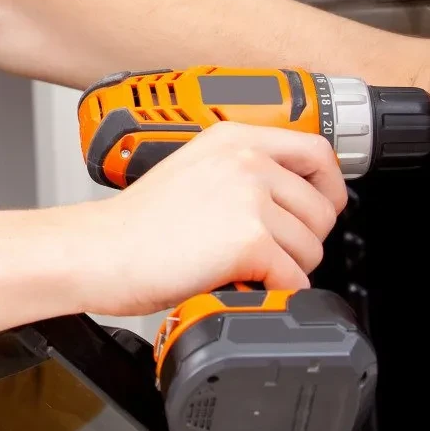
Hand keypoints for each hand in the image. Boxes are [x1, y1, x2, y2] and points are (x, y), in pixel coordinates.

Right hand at [74, 122, 346, 315]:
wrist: (100, 251)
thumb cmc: (136, 224)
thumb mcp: (193, 170)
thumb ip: (241, 170)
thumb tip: (291, 195)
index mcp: (234, 138)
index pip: (318, 151)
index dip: (329, 186)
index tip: (321, 205)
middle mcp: (246, 161)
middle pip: (322, 208)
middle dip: (304, 239)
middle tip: (269, 252)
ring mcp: (249, 198)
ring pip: (312, 247)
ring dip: (288, 268)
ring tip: (246, 268)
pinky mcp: (249, 240)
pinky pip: (294, 278)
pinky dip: (276, 292)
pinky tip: (243, 284)